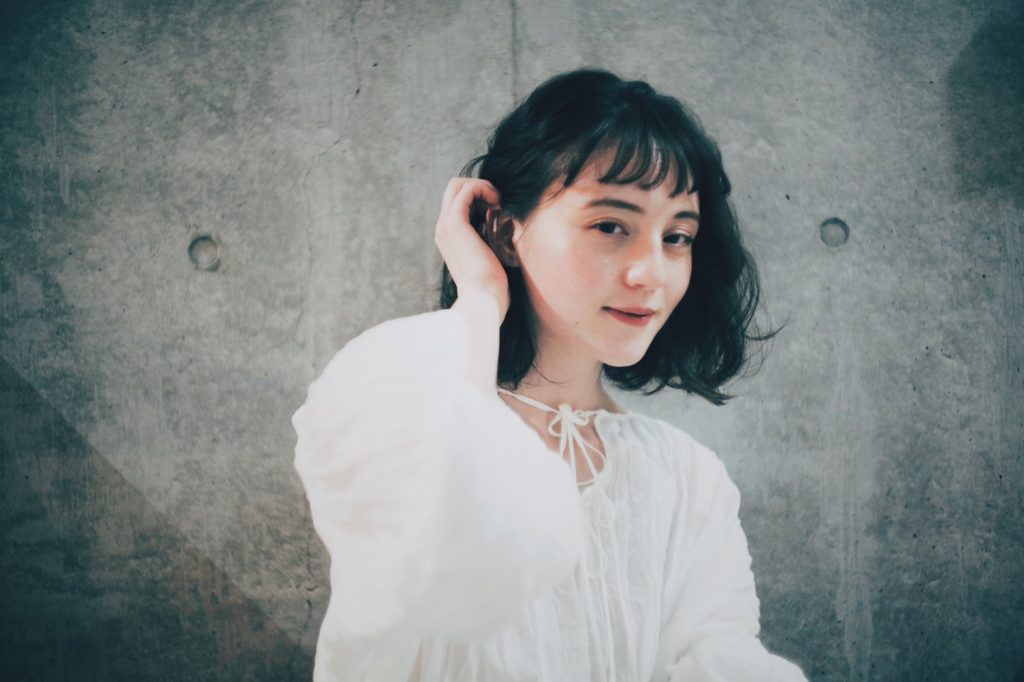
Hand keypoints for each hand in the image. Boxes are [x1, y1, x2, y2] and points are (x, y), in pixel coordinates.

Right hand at [433, 178, 509, 322]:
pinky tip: (497, 203)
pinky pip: (466, 191)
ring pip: (457, 185)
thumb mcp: (491, 259)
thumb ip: (489, 241)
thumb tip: (504, 228)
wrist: (483, 299)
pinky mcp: (454, 223)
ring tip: (498, 202)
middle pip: (454, 188)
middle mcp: (443, 229)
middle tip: (498, 201)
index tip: (498, 210)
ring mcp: (445, 225)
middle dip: (479, 187)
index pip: (457, 202)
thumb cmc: (492, 286)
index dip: (479, 198)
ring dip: (482, 187)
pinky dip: (483, 190)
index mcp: (449, 238)